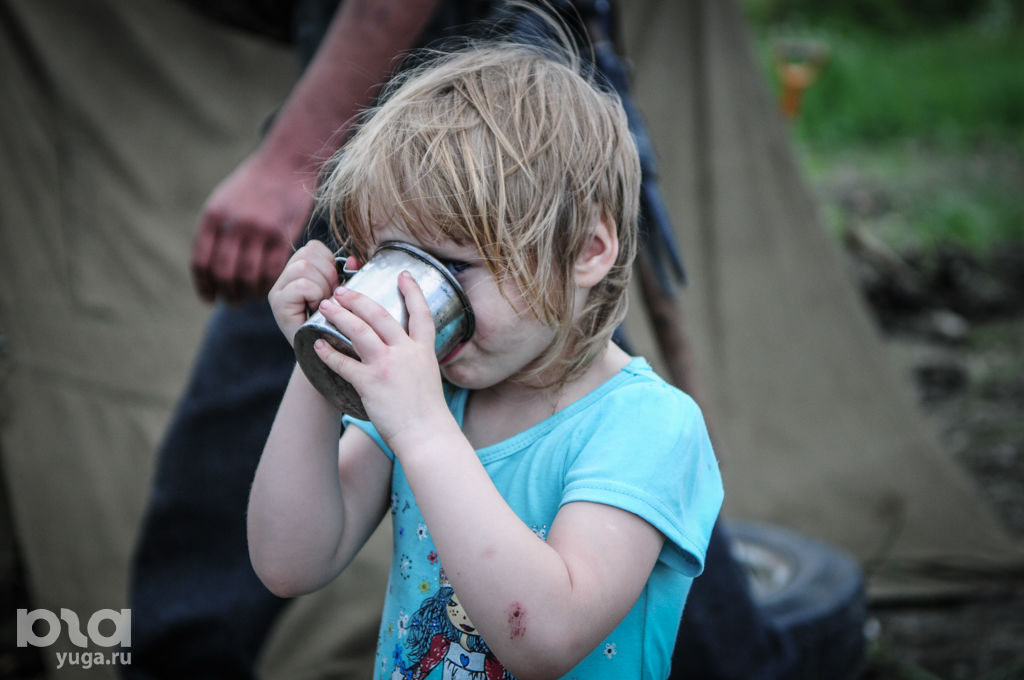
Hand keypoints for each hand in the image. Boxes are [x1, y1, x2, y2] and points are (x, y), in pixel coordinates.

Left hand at [191, 150, 315, 302]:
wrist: (285, 164)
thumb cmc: (252, 186)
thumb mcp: (223, 201)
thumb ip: (214, 232)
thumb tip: (208, 270)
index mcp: (214, 216)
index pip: (201, 262)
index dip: (204, 286)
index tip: (209, 298)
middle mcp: (235, 224)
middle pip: (224, 274)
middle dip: (227, 295)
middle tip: (232, 302)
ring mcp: (260, 230)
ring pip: (249, 276)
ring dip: (247, 294)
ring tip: (249, 297)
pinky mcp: (283, 235)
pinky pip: (273, 270)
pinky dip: (268, 284)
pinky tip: (267, 287)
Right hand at [268, 241, 339, 344]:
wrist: (322, 354)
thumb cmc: (333, 323)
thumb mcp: (343, 295)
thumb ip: (347, 276)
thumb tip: (353, 261)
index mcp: (298, 270)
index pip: (314, 248)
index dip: (330, 262)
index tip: (334, 285)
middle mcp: (284, 278)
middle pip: (308, 254)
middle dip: (328, 274)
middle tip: (330, 297)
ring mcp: (278, 290)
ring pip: (304, 267)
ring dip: (322, 286)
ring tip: (322, 304)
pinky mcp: (278, 303)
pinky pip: (302, 286)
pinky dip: (315, 295)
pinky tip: (315, 309)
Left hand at [313, 272, 451, 444]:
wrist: (427, 435)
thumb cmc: (428, 413)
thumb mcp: (428, 377)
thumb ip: (415, 360)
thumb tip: (401, 353)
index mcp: (423, 351)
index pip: (421, 313)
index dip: (412, 291)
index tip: (403, 274)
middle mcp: (406, 353)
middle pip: (380, 315)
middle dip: (359, 299)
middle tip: (342, 290)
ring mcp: (387, 366)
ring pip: (359, 331)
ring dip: (340, 316)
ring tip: (326, 306)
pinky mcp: (370, 383)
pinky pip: (344, 363)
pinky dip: (328, 353)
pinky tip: (317, 345)